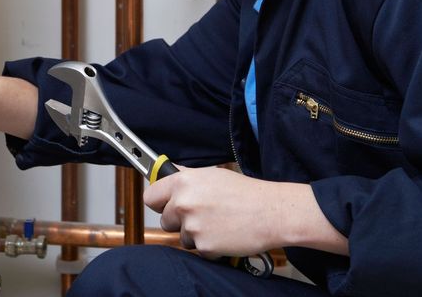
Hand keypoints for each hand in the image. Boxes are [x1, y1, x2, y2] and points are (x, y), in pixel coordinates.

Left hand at [143, 167, 348, 257]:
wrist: (270, 212)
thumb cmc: (245, 192)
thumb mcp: (212, 175)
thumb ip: (186, 176)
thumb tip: (168, 172)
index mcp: (184, 182)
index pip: (150, 196)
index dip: (159, 202)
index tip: (164, 205)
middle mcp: (184, 202)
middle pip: (164, 220)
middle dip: (179, 221)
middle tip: (202, 216)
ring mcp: (193, 225)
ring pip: (181, 237)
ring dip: (195, 235)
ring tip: (217, 223)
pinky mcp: (204, 246)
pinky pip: (198, 250)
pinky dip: (209, 246)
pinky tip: (224, 234)